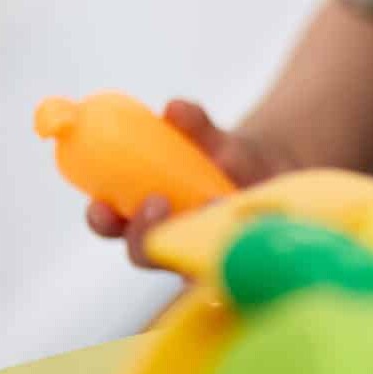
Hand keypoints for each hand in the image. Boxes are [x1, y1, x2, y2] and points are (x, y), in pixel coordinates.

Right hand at [85, 99, 280, 267]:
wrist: (269, 176)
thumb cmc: (227, 158)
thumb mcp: (212, 139)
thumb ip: (195, 125)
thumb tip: (175, 109)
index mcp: (144, 213)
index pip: (110, 224)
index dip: (103, 219)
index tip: (103, 204)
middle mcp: (170, 240)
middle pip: (143, 253)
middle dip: (143, 232)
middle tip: (157, 202)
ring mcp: (202, 255)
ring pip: (185, 264)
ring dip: (192, 238)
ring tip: (214, 205)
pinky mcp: (238, 259)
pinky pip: (230, 262)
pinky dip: (235, 239)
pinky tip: (245, 216)